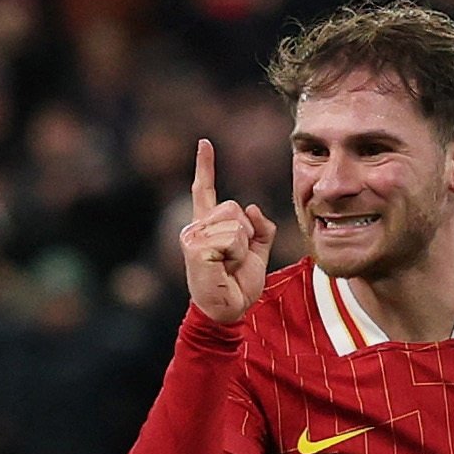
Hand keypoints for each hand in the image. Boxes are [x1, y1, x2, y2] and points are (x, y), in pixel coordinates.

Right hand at [181, 138, 275, 323]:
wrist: (228, 310)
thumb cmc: (238, 285)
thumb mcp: (257, 253)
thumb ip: (260, 229)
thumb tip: (252, 207)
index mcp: (208, 226)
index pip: (205, 190)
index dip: (206, 167)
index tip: (205, 143)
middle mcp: (196, 227)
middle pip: (234, 207)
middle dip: (245, 233)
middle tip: (234, 259)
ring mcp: (193, 236)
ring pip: (235, 223)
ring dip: (242, 246)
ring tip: (228, 265)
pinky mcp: (194, 247)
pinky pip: (232, 238)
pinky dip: (236, 255)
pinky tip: (222, 268)